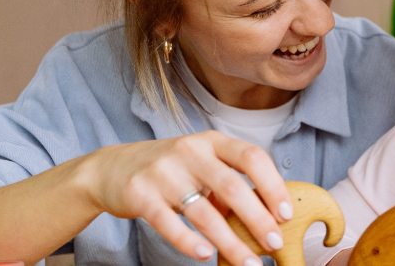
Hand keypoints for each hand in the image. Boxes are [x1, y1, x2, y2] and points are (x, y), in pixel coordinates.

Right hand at [79, 130, 290, 265]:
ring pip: (203, 211)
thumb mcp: (200, 165)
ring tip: (249, 263)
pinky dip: (188, 241)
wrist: (109, 169)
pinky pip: (168, 223)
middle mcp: (189, 152)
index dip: (273, 185)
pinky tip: (204, 255)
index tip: (285, 214)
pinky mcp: (139, 194)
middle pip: (232, 186)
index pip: (251, 156)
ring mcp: (163, 172)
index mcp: (211, 142)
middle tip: (274, 243)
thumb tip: (266, 217)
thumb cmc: (168, 170)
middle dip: (258, 218)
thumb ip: (228, 185)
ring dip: (230, 241)